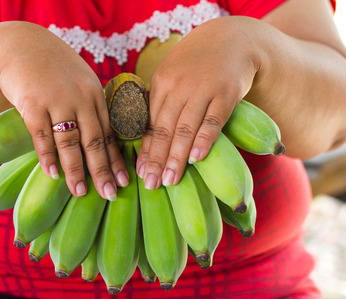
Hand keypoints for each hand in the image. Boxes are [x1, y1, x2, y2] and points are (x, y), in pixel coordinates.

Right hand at [0, 22, 127, 199]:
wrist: (19, 46)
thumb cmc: (53, 68)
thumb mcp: (80, 81)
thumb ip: (90, 106)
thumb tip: (100, 138)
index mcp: (95, 95)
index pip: (109, 133)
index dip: (116, 159)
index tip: (124, 181)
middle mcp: (80, 99)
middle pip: (94, 141)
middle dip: (102, 170)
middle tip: (110, 194)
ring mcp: (57, 101)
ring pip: (69, 142)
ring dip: (75, 170)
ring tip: (79, 192)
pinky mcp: (32, 104)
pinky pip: (42, 136)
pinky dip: (47, 156)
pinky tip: (52, 174)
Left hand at [136, 17, 259, 188]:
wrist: (231, 40)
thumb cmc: (197, 64)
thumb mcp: (173, 76)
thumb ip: (161, 102)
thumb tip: (148, 137)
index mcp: (161, 84)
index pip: (151, 123)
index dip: (146, 150)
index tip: (140, 172)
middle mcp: (179, 87)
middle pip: (165, 129)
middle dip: (157, 159)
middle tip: (150, 184)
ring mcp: (203, 89)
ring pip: (185, 128)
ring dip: (176, 157)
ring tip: (169, 180)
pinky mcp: (226, 92)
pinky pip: (213, 120)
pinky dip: (204, 140)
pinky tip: (195, 159)